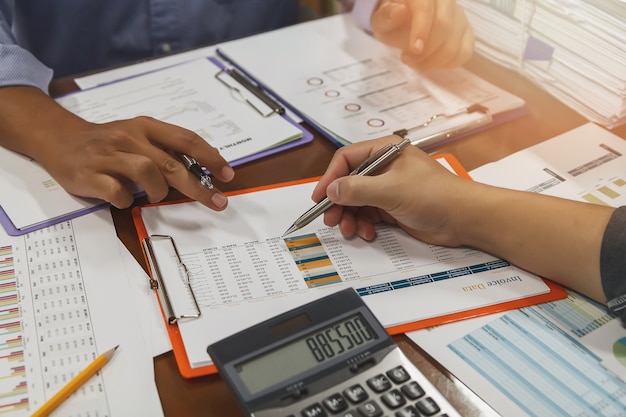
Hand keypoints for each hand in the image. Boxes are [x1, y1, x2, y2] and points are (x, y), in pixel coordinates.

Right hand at [0, 86, 233, 209]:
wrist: (60, 139)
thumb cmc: (108, 141)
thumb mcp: (138, 135)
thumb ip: (165, 149)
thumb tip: (202, 170)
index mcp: (145, 126)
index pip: (185, 140)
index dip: (210, 157)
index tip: (227, 174)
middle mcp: (129, 138)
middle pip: (172, 163)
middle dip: (198, 186)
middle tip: (215, 201)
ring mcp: (109, 156)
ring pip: (148, 173)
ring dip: (160, 192)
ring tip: (156, 197)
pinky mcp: (90, 175)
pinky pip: (119, 193)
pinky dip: (129, 201)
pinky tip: (127, 200)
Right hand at [312, 136, 471, 243]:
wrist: (464, 219)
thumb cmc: (436, 195)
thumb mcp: (391, 190)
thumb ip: (358, 189)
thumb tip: (331, 190)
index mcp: (385, 151)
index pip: (347, 159)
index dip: (330, 177)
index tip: (319, 197)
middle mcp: (384, 168)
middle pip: (349, 182)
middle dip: (339, 202)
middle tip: (331, 219)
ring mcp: (388, 188)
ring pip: (356, 201)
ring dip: (350, 217)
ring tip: (350, 230)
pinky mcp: (393, 207)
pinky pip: (368, 214)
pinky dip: (363, 224)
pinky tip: (368, 233)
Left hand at [371, 0, 474, 69]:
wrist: (404, 23)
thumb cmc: (393, 21)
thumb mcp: (382, 20)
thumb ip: (387, 16)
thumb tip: (399, 10)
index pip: (426, 8)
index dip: (421, 30)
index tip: (413, 50)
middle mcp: (446, 1)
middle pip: (444, 26)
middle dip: (425, 51)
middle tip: (408, 60)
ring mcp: (459, 16)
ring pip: (454, 43)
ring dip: (434, 61)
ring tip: (417, 63)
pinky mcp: (466, 32)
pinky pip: (465, 52)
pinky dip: (448, 64)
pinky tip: (433, 63)